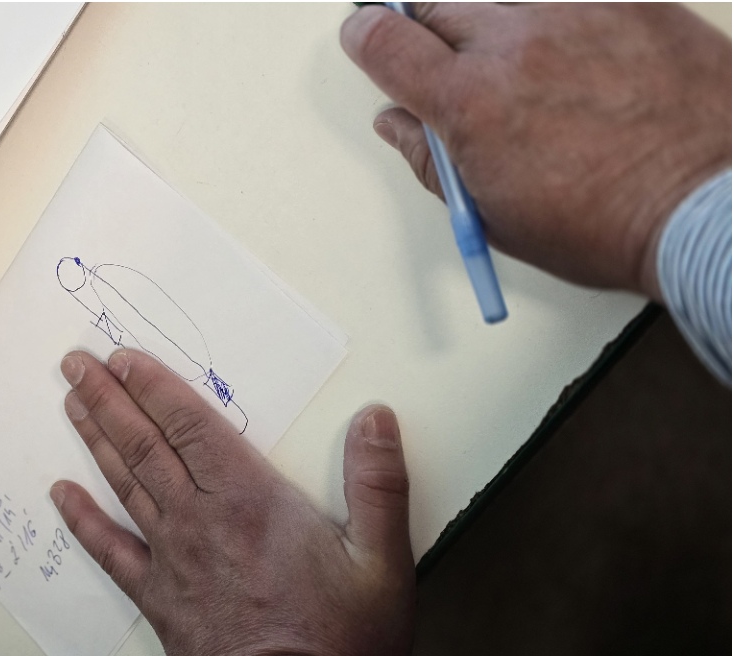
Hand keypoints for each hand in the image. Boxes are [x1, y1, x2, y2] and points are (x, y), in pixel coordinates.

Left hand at [50, 349, 414, 655]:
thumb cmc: (339, 640)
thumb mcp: (382, 560)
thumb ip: (377, 483)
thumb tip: (376, 416)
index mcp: (248, 499)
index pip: (189, 425)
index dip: (153, 386)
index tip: (122, 357)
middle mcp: (198, 519)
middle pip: (144, 445)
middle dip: (108, 398)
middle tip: (74, 363)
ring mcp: (170, 559)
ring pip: (123, 484)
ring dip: (94, 439)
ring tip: (69, 403)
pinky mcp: (156, 599)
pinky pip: (109, 551)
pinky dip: (82, 519)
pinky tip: (59, 495)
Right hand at [341, 3, 730, 301]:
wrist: (712, 203)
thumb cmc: (609, 223)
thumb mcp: (495, 214)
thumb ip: (433, 159)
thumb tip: (400, 125)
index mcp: (469, 102)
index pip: (386, 44)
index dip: (366, 37)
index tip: (366, 36)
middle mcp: (516, 43)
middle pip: (441, 6)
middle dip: (430, 30)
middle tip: (445, 59)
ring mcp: (577, 15)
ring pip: (508, 0)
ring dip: (501, 27)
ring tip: (530, 73)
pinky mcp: (634, 4)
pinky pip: (576, 0)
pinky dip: (566, 24)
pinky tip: (584, 63)